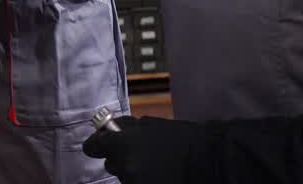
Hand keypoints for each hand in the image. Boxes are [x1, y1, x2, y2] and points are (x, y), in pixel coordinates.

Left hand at [82, 116, 207, 183]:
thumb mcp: (153, 125)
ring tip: (156, 166)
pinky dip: (143, 180)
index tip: (100, 144)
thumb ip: (129, 127)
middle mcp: (125, 166)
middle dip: (121, 157)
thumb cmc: (183, 139)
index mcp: (124, 144)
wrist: (208, 162)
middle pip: (111, 163)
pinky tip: (159, 175)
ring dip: (133, 170)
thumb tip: (113, 128)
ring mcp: (134, 183)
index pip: (93, 146)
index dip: (97, 144)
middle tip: (142, 153)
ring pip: (124, 176)